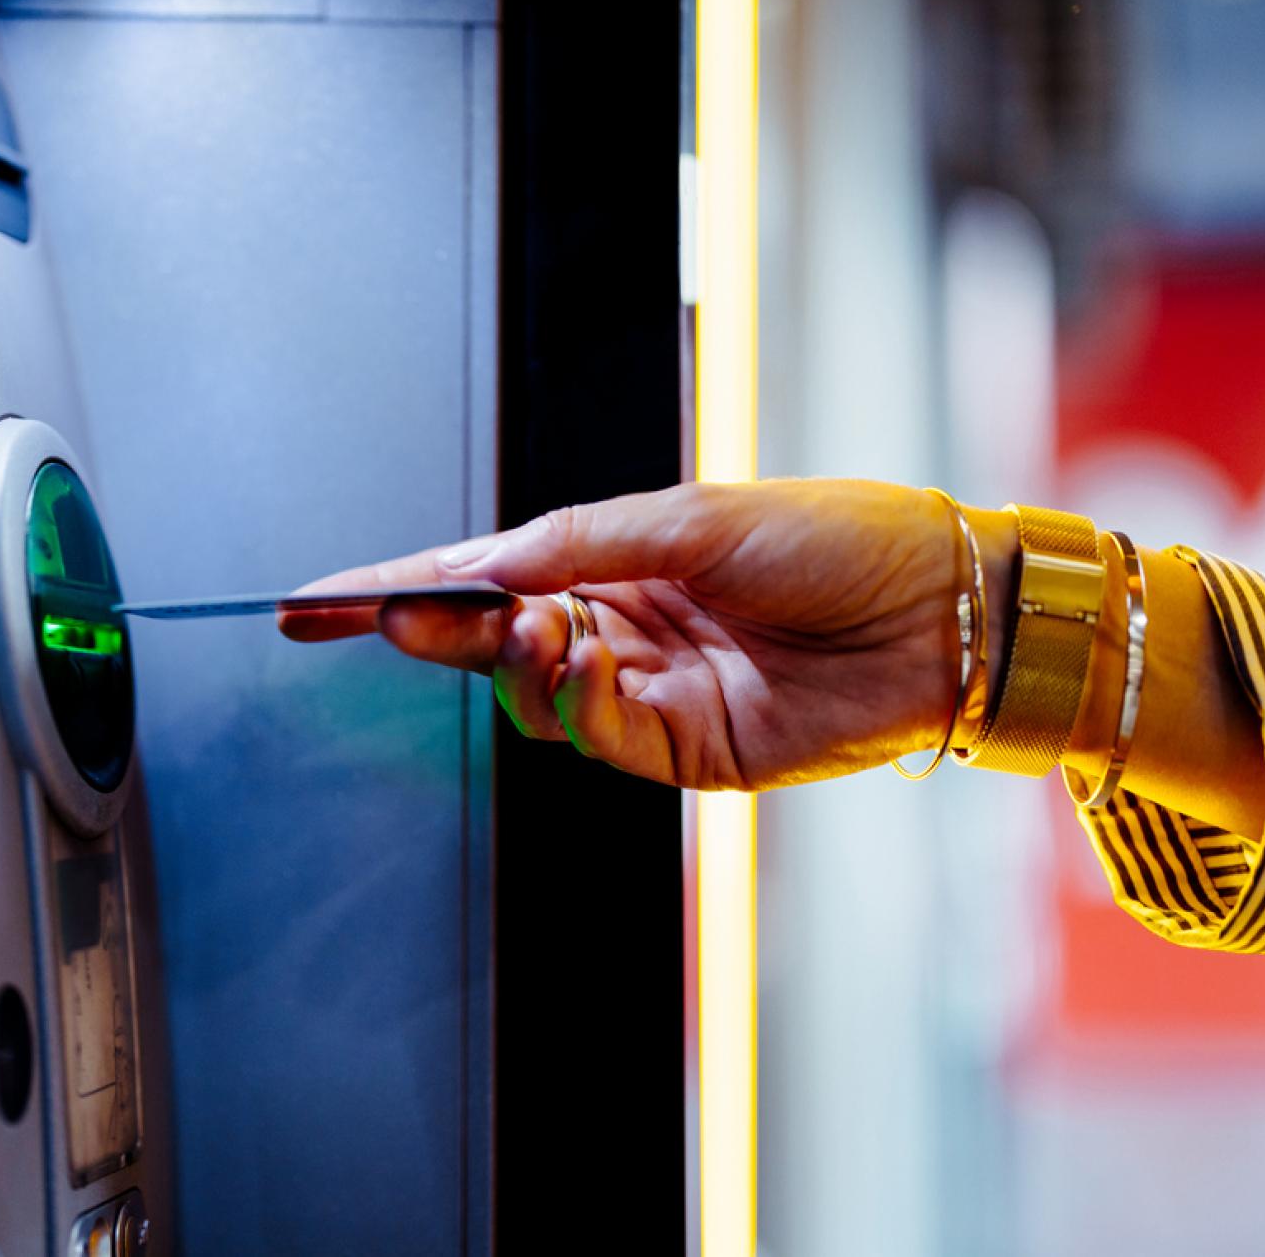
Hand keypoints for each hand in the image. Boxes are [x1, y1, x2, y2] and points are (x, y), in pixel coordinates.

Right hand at [280, 479, 1014, 790]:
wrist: (949, 612)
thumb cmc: (841, 537)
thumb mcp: (696, 515)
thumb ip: (576, 543)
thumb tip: (478, 564)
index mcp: (618, 559)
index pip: (483, 575)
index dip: (397, 587)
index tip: (315, 601)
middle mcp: (622, 625)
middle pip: (490, 638)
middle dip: (429, 628)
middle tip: (379, 617)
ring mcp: (648, 691)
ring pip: (534, 694)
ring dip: (512, 661)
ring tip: (525, 625)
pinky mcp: (684, 750)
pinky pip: (597, 735)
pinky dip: (574, 701)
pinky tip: (581, 657)